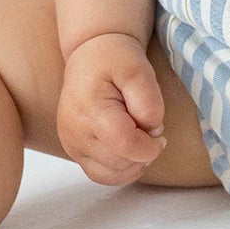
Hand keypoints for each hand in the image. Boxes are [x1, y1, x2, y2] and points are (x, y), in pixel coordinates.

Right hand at [56, 33, 167, 186]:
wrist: (90, 54)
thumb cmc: (115, 59)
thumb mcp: (139, 70)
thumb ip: (149, 102)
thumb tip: (151, 132)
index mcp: (89, 108)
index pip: (125, 145)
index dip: (150, 146)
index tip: (159, 131)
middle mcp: (74, 130)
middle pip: (119, 162)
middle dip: (142, 151)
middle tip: (147, 126)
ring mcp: (70, 143)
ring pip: (110, 174)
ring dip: (132, 162)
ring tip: (138, 137)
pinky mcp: (73, 150)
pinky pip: (100, 174)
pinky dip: (120, 169)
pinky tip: (130, 150)